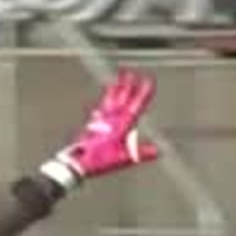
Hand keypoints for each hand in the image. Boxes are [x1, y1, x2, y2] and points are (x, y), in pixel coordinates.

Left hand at [54, 69, 159, 183]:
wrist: (79, 162)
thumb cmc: (100, 160)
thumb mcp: (124, 159)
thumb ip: (141, 153)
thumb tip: (157, 151)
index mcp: (121, 125)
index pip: (135, 106)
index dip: (142, 93)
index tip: (148, 81)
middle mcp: (111, 119)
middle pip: (121, 99)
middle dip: (127, 86)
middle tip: (130, 73)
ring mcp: (101, 120)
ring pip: (110, 100)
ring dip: (114, 90)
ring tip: (117, 80)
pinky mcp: (93, 124)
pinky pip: (100, 110)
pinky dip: (102, 104)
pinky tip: (102, 104)